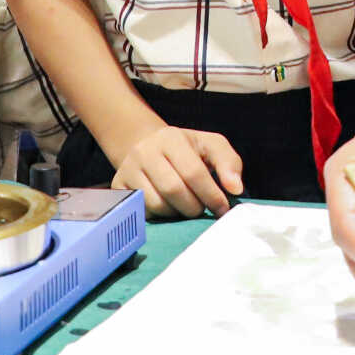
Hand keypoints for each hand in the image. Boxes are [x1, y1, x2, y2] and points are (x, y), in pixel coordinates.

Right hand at [112, 123, 243, 217]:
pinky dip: (160, 215)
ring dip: (177, 213)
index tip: (222, 209)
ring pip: (157, 204)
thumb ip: (229, 163)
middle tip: (202, 210)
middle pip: (174, 190)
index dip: (211, 195)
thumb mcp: (211, 146)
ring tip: (185, 207)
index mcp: (171, 138)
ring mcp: (128, 169)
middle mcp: (145, 151)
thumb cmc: (186, 150)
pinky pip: (143, 211)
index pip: (193, 172)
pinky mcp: (118, 186)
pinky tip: (168, 207)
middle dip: (194, 207)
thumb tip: (235, 189)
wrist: (148, 146)